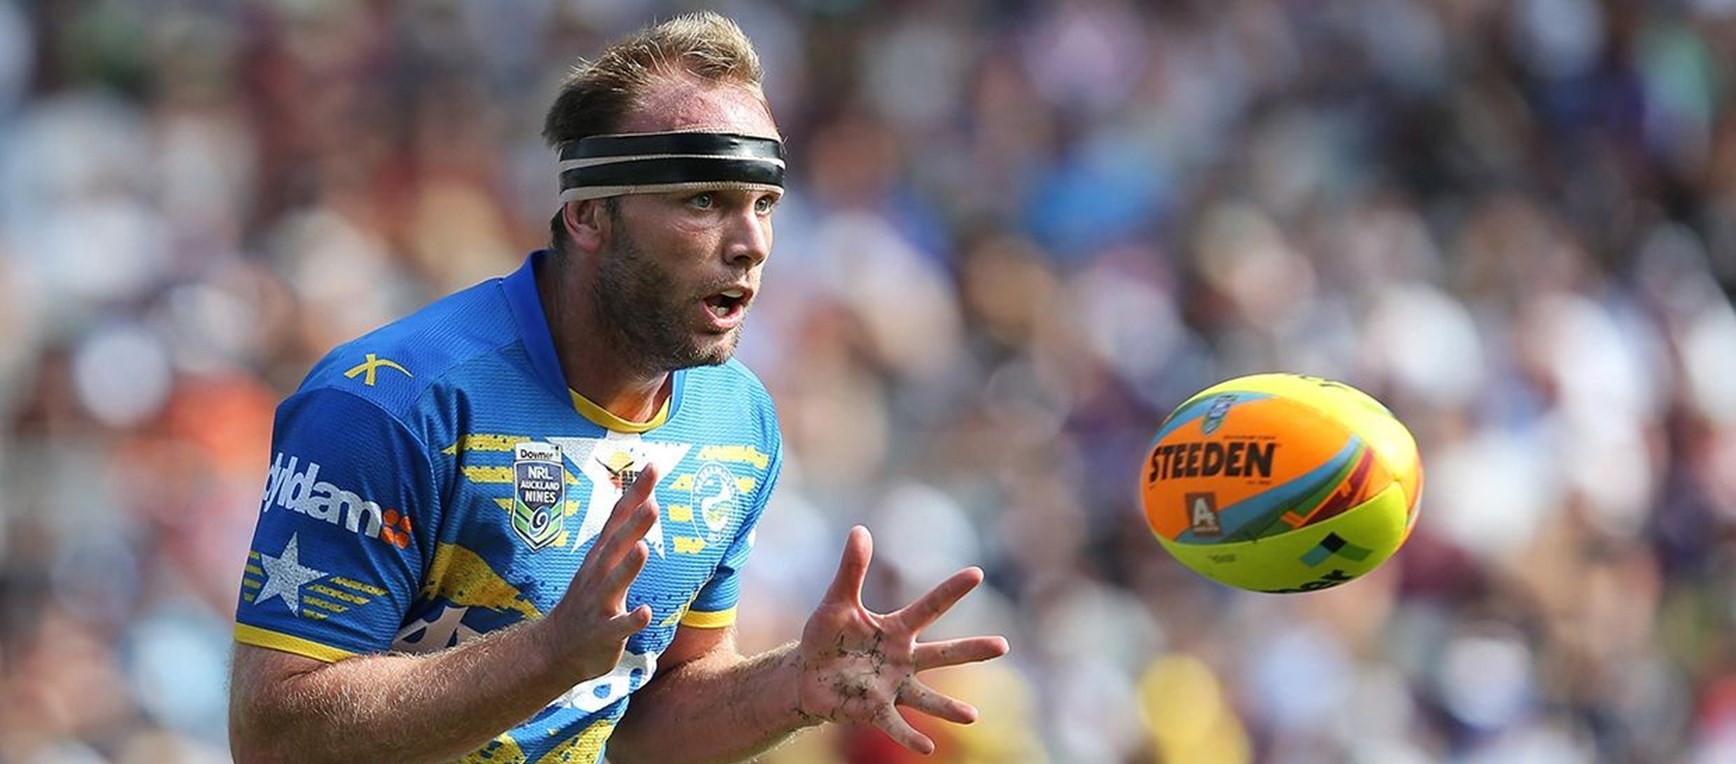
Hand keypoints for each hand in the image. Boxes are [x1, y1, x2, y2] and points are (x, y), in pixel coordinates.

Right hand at [543, 464, 659, 681]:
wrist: (554, 650)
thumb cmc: (587, 604)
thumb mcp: (601, 566)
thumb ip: (623, 537)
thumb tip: (647, 503)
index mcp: (600, 558)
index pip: (618, 518)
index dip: (635, 494)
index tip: (653, 467)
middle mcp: (597, 576)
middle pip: (616, 546)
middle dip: (633, 525)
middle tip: (653, 504)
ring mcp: (598, 604)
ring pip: (613, 583)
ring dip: (628, 567)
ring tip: (644, 549)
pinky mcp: (602, 633)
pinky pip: (617, 627)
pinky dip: (630, 620)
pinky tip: (645, 613)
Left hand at [795, 526, 1010, 754]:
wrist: (807, 675)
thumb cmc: (827, 637)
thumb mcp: (836, 601)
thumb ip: (851, 569)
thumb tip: (860, 529)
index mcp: (897, 629)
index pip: (929, 607)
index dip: (951, 590)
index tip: (977, 573)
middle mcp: (903, 659)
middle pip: (943, 654)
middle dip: (972, 650)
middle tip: (1003, 646)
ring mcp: (893, 686)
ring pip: (927, 696)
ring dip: (948, 707)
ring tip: (972, 716)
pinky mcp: (875, 709)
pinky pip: (895, 724)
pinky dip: (909, 735)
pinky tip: (927, 747)